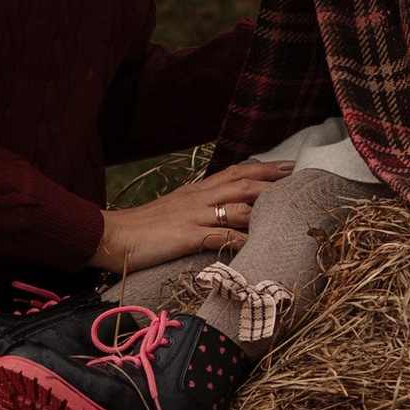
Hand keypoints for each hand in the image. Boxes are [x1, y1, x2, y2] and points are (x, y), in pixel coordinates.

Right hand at [92, 158, 289, 277]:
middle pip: (243, 184)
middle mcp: (198, 199)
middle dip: (273, 181)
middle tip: (299, 177)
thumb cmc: (140, 229)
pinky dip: (242, 238)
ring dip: (266, 208)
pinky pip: (221, 235)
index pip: (235, 173)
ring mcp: (193, 216)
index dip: (263, 168)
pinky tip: (259, 243)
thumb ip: (196, 210)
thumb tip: (219, 214)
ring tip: (291, 209)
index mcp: (195, 192)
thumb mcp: (172, 212)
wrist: (110, 236)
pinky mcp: (187, 236)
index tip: (287, 166)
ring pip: (238, 207)